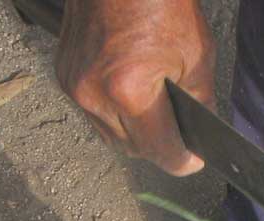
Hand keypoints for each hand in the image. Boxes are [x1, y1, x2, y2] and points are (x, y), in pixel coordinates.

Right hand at [56, 0, 215, 175]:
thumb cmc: (161, 2)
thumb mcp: (196, 56)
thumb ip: (199, 105)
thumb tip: (198, 137)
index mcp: (130, 92)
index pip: (161, 153)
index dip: (182, 161)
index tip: (194, 161)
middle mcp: (96, 95)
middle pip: (136, 150)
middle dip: (160, 145)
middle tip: (179, 132)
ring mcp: (75, 86)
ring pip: (114, 138)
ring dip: (136, 133)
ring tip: (155, 111)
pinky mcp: (64, 77)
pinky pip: (95, 116)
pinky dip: (115, 114)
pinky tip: (130, 95)